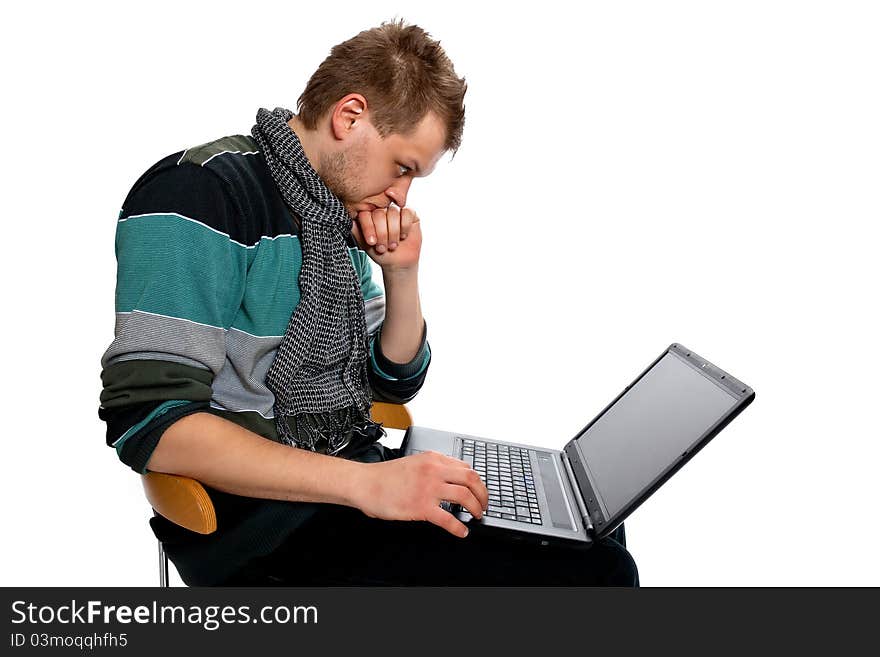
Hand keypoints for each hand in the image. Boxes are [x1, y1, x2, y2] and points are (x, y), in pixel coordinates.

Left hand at [351, 205, 421, 270]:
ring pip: (393, 213)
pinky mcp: (410, 213)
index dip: (368, 227)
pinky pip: (407, 212)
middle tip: (382, 247)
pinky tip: (403, 236)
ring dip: (393, 232)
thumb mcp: (365, 244)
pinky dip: (404, 226)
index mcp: (369, 215)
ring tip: (392, 245)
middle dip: (381, 233)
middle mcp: (382, 210)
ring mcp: (396, 211)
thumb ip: (356, 231)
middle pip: (379, 213)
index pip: (365, 213)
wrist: (398, 263)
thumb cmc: (380, 253)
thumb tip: (348, 219)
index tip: (371, 242)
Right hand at [354, 451, 489, 537]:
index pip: (466, 467)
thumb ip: (433, 467)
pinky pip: (448, 519)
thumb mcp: (414, 462)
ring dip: (475, 508)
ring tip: (476, 516)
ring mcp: (429, 488)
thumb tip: (450, 479)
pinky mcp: (421, 507)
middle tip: (483, 505)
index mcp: (433, 459)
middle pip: (471, 479)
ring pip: (465, 497)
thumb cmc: (385, 476)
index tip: (478, 490)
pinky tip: (461, 532)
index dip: (476, 481)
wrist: (365, 483)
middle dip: (483, 494)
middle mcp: (434, 471)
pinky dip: (459, 528)